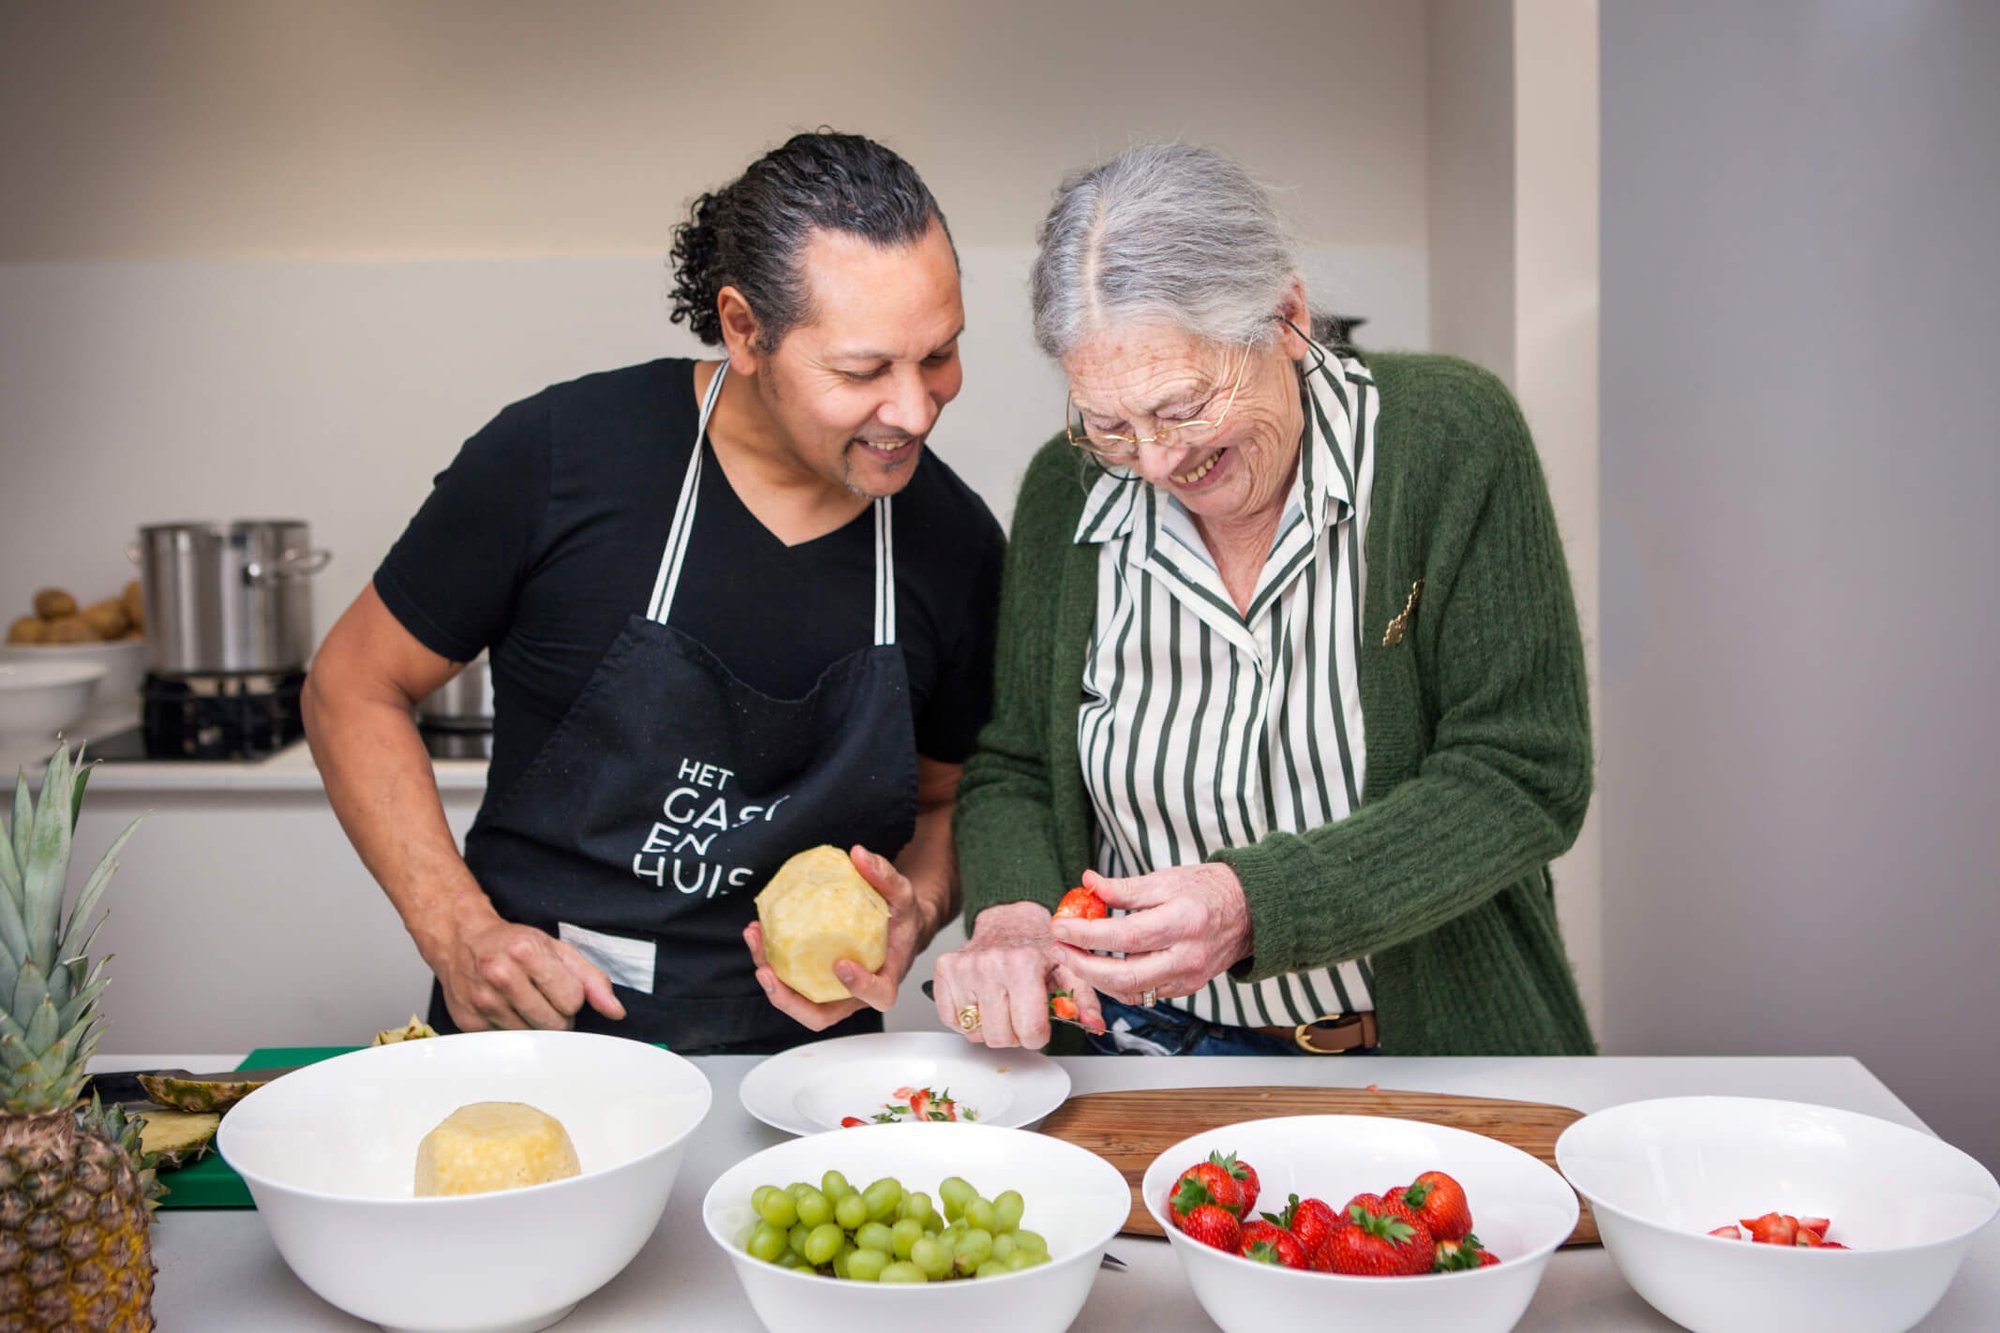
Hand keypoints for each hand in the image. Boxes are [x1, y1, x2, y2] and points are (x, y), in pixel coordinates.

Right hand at [428, 905, 626, 1030]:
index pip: (573, 1000)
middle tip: (543, 998)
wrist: (461, 940)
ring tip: (524, 1003)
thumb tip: (615, 1011)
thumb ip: (591, 979)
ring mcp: (482, 1001)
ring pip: (532, 1038)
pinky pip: (508, 1044)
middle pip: (554, 1024)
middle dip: (557, 1015)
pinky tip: (505, 1010)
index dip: (571, 996)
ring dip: (535, 1025)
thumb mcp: (557, 950)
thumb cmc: (513, 944)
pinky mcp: (469, 1023)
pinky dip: (512, 1032)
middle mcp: (501, 976)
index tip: (558, 986)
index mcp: (527, 952)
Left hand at [744, 845, 920, 1031]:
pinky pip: (791, 979)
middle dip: (789, 1000)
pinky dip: (770, 959)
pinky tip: (759, 932)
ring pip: (798, 1001)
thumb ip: (885, 875)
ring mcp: (832, 991)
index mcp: (886, 977)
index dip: (860, 987)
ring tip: (755, 940)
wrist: (896, 928)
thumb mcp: (903, 894)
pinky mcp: (815, 980)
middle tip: (767, 972)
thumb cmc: (902, 920)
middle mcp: (855, 994)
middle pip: (822, 1015)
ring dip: (770, 979)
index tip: (841, 964)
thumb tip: (859, 855)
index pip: (878, 995)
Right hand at [931, 901, 1106, 1049]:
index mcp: (1024, 964)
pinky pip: (952, 1019)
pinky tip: (983, 1002)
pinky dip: (968, 1019)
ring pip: (975, 1032)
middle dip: (1015, 1034)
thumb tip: (1093, 1023)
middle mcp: (990, 964)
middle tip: (1020, 1014)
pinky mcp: (944, 970)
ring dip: (991, 1027)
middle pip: (1000, 1037)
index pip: (1029, 1031)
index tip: (1039, 1023)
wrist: (1010, 920)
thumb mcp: (1068, 968)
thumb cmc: (1038, 946)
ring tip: (1002, 1005)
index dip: (1038, 1035)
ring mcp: (964, 968)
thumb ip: (1083, 998)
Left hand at [1047, 866, 1252, 1004]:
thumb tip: (1088, 883)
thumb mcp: (1165, 879)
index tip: (1060, 926)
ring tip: (1074, 956)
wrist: (1248, 911)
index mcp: (1182, 921)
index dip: (1087, 934)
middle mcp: (1187, 955)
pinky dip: (1117, 984)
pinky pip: (1144, 994)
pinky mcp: (1186, 988)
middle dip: (1083, 966)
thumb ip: (1124, 888)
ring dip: (1095, 978)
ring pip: (1131, 992)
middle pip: (1124, 976)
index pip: (1124, 936)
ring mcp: (1188, 977)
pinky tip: (1101, 967)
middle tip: (1060, 948)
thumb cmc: (1206, 890)